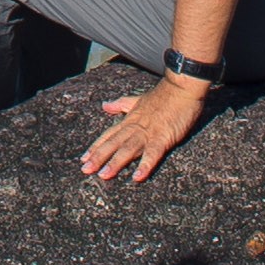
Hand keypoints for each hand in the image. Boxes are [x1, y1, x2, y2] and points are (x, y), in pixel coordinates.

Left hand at [83, 72, 208, 183]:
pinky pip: (152, 153)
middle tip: (85, 170)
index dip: (96, 147)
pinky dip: (145, 165)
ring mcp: (148, 132)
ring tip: (104, 176)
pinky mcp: (163, 137)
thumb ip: (122, 104)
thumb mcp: (138, 99)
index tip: (83, 159)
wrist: (182, 87)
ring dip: (115, 162)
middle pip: (113, 143)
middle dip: (98, 157)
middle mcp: (135, 127)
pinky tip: (137, 178)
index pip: (109, 134)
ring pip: (128, 149)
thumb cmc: (164, 95)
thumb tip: (104, 105)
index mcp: (130, 120)